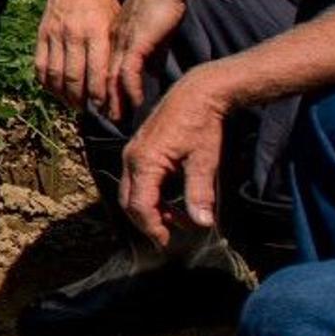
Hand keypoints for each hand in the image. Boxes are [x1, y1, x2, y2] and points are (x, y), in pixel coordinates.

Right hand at [35, 0, 119, 111]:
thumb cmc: (108, 0)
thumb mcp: (120, 22)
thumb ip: (119, 49)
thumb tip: (126, 80)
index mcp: (97, 32)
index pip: (96, 73)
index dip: (99, 96)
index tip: (106, 110)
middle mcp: (74, 34)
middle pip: (74, 78)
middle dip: (81, 100)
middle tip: (90, 113)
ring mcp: (55, 33)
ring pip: (55, 74)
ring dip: (63, 95)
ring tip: (73, 106)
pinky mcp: (42, 32)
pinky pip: (40, 64)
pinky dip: (46, 82)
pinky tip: (55, 90)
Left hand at [100, 0, 187, 122]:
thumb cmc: (161, 7)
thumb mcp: (151, 35)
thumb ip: (149, 55)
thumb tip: (150, 75)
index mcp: (109, 39)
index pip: (100, 69)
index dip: (100, 89)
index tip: (104, 107)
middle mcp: (110, 42)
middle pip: (100, 76)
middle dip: (102, 99)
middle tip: (107, 119)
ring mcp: (120, 42)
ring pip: (109, 77)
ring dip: (114, 99)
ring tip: (117, 117)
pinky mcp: (135, 42)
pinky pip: (128, 71)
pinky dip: (131, 89)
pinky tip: (137, 102)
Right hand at [118, 78, 229, 245]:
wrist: (198, 92)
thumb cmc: (202, 124)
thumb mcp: (205, 161)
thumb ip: (199, 193)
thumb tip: (203, 223)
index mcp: (145, 162)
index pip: (140, 205)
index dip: (152, 227)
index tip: (167, 242)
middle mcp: (132, 158)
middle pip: (129, 201)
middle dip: (147, 222)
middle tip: (170, 237)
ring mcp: (132, 153)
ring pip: (131, 192)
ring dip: (150, 210)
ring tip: (178, 220)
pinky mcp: (139, 150)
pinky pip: (137, 180)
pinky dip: (151, 196)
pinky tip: (172, 201)